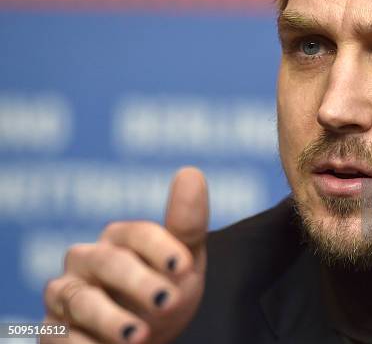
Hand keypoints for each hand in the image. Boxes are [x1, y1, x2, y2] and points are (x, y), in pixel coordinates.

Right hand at [42, 167, 208, 343]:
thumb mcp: (183, 262)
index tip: (183, 266)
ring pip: (80, 300)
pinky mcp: (54, 330)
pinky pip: (61, 335)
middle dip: (138, 282)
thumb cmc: (164, 290)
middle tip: (168, 301)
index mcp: (121, 239)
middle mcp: (88, 261)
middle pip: (109, 263)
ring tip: (139, 336)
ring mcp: (67, 295)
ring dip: (110, 319)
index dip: (160, 247)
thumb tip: (191, 172)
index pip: (137, 233)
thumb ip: (187, 224)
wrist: (145, 337)